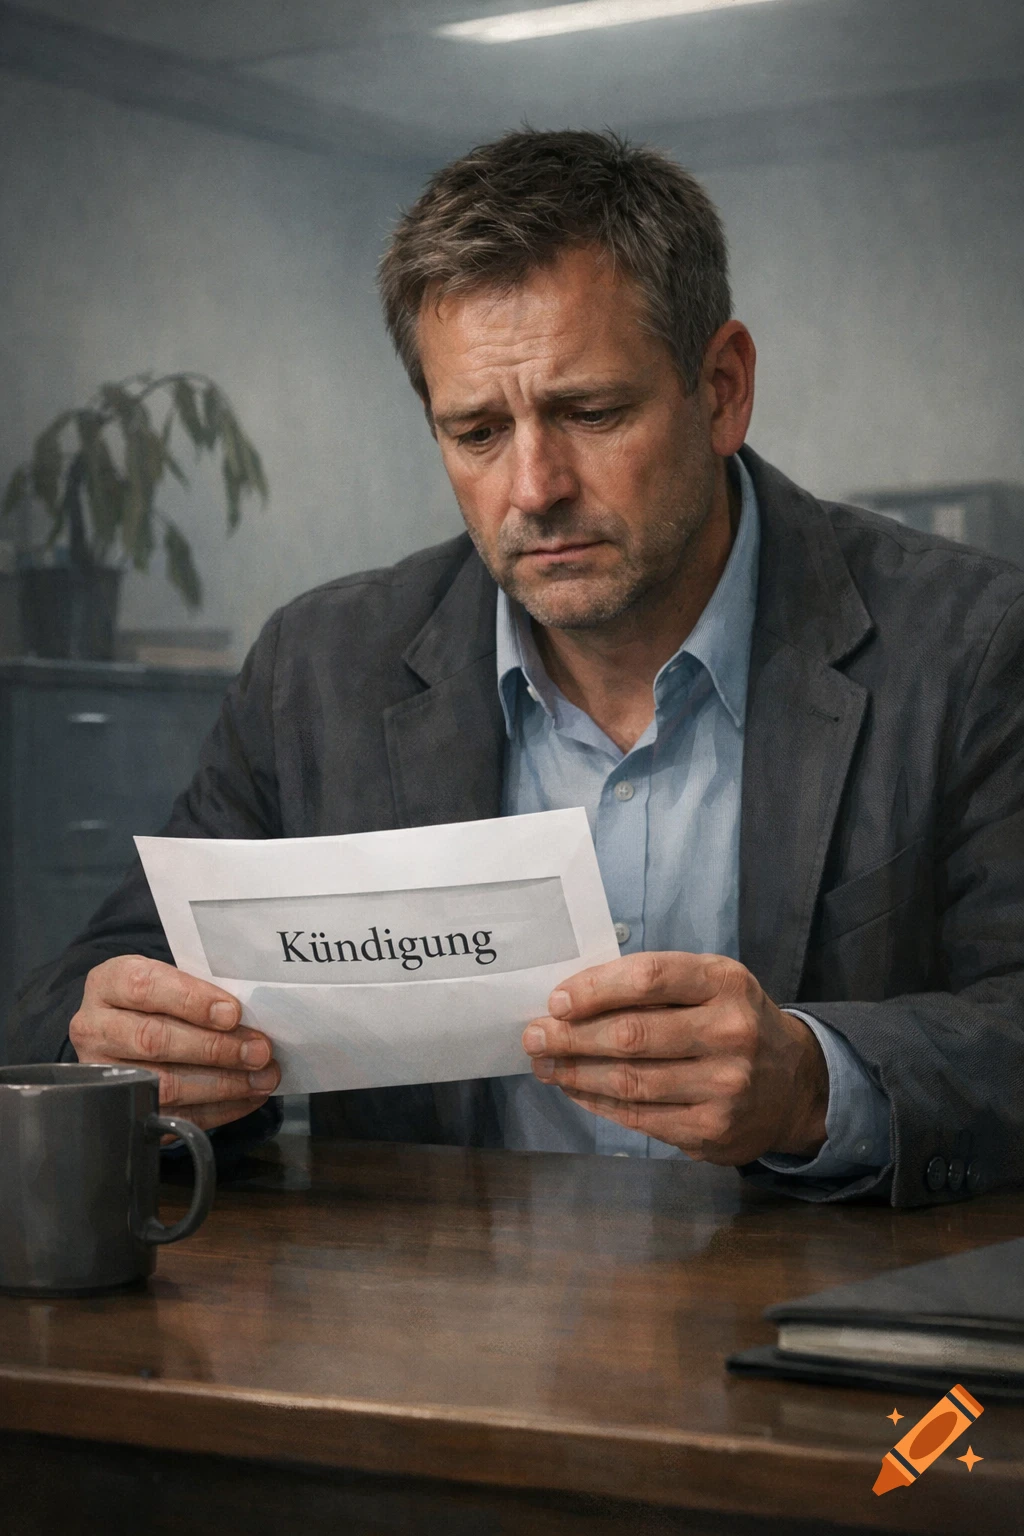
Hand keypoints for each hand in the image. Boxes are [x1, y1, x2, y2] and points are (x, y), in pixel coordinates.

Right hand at [70, 955, 279, 1132]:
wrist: (124, 1027)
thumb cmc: (158, 998)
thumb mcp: (169, 979)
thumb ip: (200, 992)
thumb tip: (253, 1016)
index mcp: (108, 983)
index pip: (144, 987)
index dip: (191, 1000)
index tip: (233, 1013)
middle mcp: (95, 1028)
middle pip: (154, 1040)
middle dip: (214, 1048)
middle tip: (259, 1052)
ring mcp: (101, 1073)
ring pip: (162, 1084)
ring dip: (221, 1083)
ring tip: (262, 1077)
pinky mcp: (120, 1108)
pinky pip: (170, 1116)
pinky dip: (216, 1110)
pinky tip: (247, 1098)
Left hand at [521, 952, 828, 1163]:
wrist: (794, 1084)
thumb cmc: (732, 1021)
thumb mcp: (711, 983)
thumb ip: (654, 984)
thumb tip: (573, 998)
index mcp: (726, 983)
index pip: (649, 978)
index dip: (594, 989)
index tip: (556, 1000)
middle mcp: (730, 1033)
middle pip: (632, 1035)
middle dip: (571, 1036)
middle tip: (534, 1035)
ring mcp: (724, 1087)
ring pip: (629, 1082)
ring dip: (576, 1073)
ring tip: (546, 1064)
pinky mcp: (712, 1130)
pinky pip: (639, 1117)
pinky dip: (598, 1102)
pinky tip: (576, 1089)